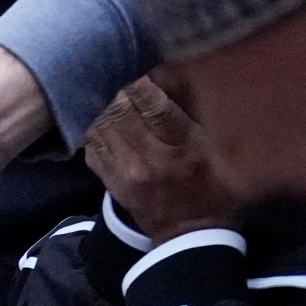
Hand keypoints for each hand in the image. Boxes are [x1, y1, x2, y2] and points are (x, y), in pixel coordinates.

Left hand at [82, 74, 237, 238]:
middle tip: (119, 79)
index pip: (153, 104)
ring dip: (103, 109)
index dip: (142, 81)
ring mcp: (129, 173)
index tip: (140, 69)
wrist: (191, 235)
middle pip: (121, 110)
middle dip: (119, 90)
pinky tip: (100, 124)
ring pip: (102, 127)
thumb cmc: (212, 185)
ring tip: (108, 98)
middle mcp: (152, 158)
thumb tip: (169, 76)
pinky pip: (93, 150)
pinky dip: (94, 133)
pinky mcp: (114, 186)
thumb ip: (191, 113)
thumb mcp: (213, 146)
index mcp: (183, 145)